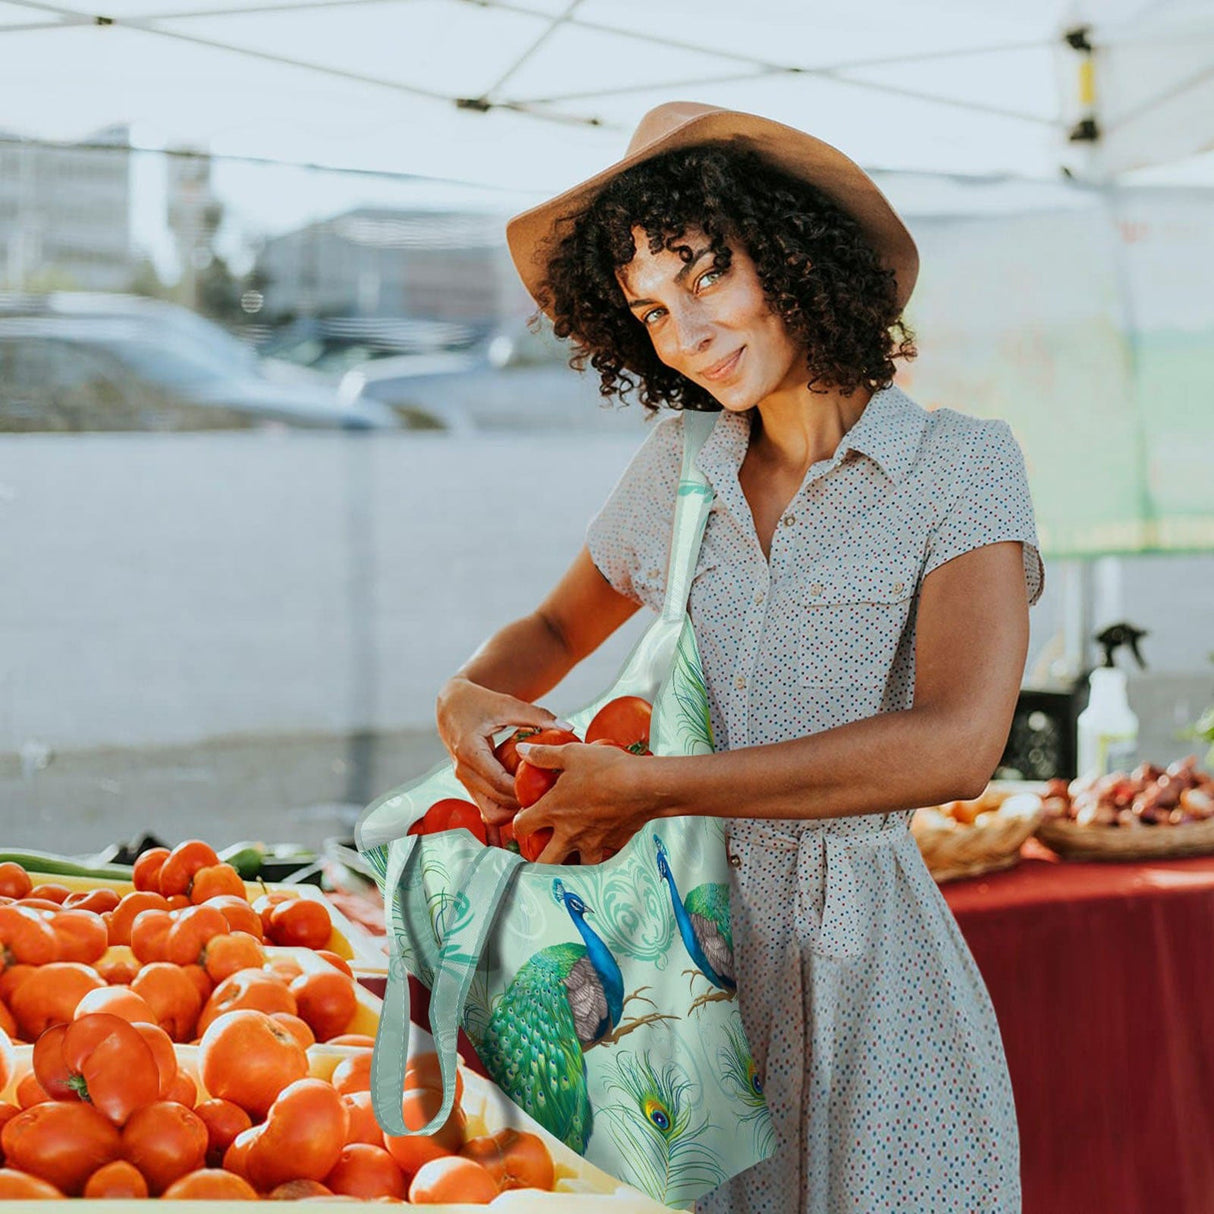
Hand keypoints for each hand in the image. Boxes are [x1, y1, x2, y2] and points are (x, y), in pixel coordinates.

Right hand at [435, 677, 571, 827]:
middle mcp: (463, 770)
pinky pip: (488, 806)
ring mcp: (464, 781)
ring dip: (514, 809)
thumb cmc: (477, 702)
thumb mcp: (507, 705)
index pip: (499, 782)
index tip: (548, 788)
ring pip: (490, 812)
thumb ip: (537, 716)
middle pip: (496, 801)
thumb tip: (568, 727)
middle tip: (550, 796)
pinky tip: (524, 795)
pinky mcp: (469, 784)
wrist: (452, 706)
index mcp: (469, 751)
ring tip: (537, 797)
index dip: (523, 790)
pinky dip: (506, 806)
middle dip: (523, 803)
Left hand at [511, 740, 658, 863]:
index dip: (517, 823)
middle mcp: (570, 832)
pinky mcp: (613, 844)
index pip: (522, 827)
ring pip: (576, 865)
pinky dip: (599, 850)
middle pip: (544, 861)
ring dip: (571, 860)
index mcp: (553, 810)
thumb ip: (544, 755)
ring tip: (572, 851)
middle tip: (540, 849)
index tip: (522, 818)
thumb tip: (523, 750)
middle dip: (538, 859)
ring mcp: (592, 842)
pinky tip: (601, 838)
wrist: (645, 785)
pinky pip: (602, 854)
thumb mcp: (571, 754)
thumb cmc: (608, 769)